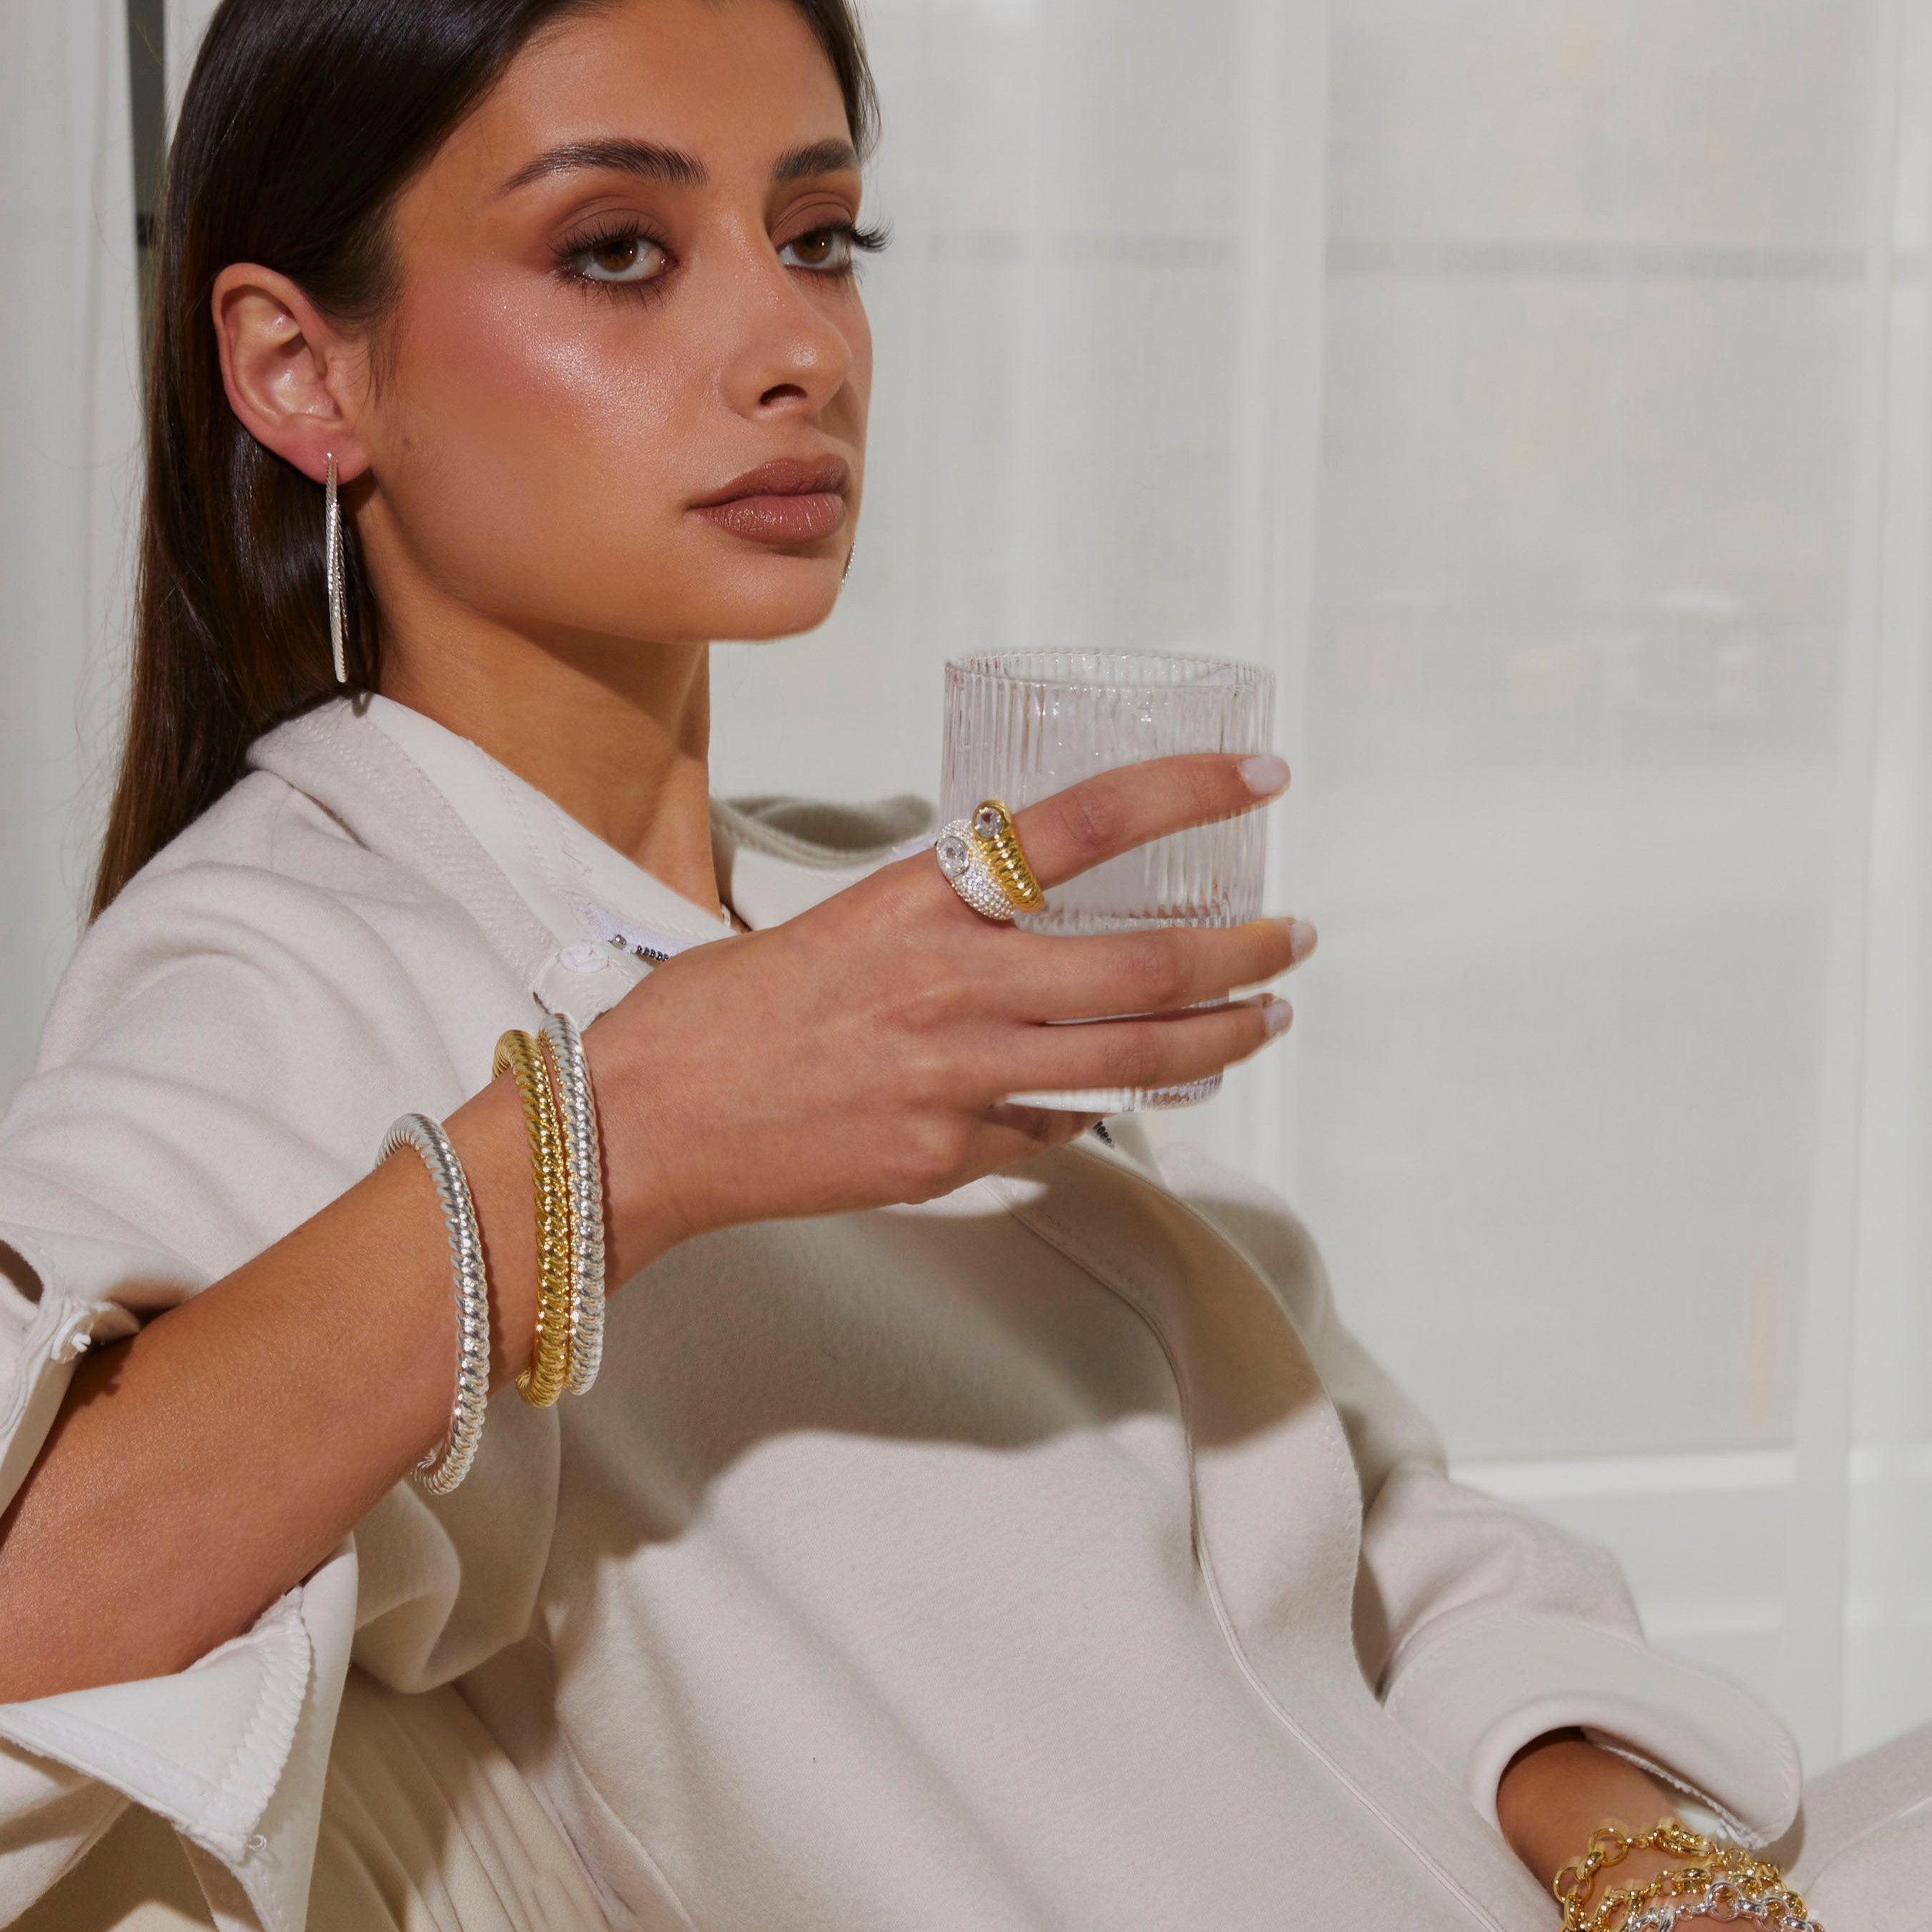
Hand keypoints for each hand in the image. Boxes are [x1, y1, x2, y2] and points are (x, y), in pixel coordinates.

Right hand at [578, 754, 1309, 1270]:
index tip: (1260, 776)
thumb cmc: (714, 1020)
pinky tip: (1110, 1099)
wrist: (639, 1127)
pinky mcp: (946, 1156)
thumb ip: (934, 926)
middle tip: (1292, 938)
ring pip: (1130, 1061)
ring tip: (1262, 1022)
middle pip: (1144, 965)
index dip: (1186, 792)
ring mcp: (955, 1079)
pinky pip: (1052, 1130)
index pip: (1082, 825)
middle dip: (1242, 953)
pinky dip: (1089, 1111)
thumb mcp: (833, 931)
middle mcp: (951, 985)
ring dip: (1216, 1041)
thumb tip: (1016, 929)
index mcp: (917, 901)